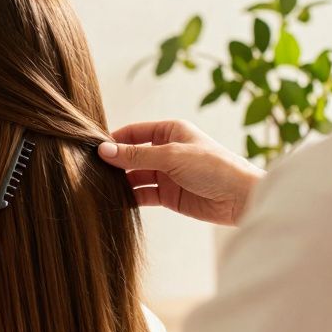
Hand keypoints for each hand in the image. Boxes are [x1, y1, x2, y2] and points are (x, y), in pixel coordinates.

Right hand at [98, 120, 264, 225]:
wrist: (241, 198)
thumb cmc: (213, 167)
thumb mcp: (171, 156)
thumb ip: (136, 156)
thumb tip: (104, 151)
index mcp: (170, 131)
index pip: (134, 132)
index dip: (115, 139)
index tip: (94, 149)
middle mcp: (166, 151)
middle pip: (132, 155)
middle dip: (114, 163)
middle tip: (91, 170)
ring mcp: (167, 174)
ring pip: (135, 176)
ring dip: (120, 181)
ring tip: (99, 186)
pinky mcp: (168, 196)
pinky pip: (142, 194)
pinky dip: (129, 198)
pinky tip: (114, 200)